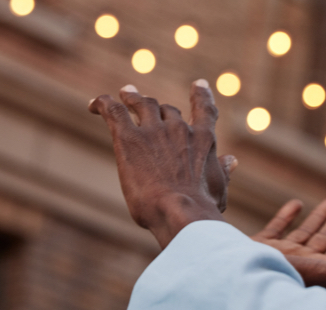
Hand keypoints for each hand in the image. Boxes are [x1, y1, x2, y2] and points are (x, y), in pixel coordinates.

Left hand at [89, 81, 231, 247]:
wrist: (180, 210)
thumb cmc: (201, 207)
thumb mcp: (218, 189)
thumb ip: (223, 171)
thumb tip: (232, 160)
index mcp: (203, 140)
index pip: (205, 111)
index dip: (201, 95)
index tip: (198, 84)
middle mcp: (179, 129)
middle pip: (166, 110)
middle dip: (156, 106)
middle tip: (143, 101)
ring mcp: (153, 131)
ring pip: (140, 104)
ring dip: (131, 98)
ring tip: (124, 94)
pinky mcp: (128, 138)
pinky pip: (113, 111)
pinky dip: (102, 103)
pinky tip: (93, 104)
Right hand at [252, 197, 325, 288]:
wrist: (239, 280)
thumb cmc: (283, 279)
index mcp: (320, 270)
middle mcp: (303, 263)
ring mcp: (282, 255)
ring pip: (306, 232)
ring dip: (319, 217)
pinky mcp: (260, 247)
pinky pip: (277, 228)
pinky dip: (286, 217)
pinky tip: (295, 204)